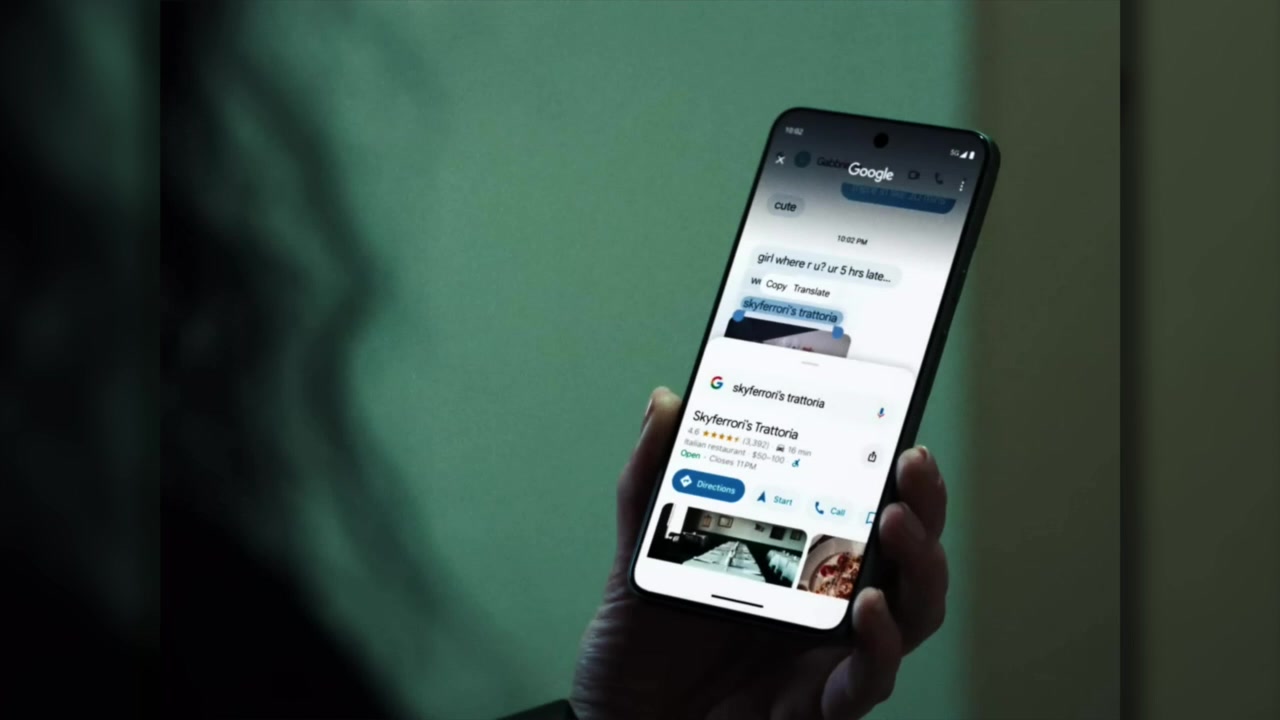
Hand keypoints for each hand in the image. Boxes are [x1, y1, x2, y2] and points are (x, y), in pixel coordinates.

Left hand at [570, 387, 949, 719]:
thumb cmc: (635, 650)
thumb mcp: (637, 556)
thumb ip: (649, 484)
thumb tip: (666, 402)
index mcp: (792, 563)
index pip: (860, 510)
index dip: (891, 472)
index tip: (896, 423)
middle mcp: (821, 607)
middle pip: (903, 554)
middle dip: (923, 504)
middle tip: (912, 463)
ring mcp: (824, 657)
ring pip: (911, 612)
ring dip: (919, 565)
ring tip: (896, 521)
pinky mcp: (814, 707)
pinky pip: (865, 680)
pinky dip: (879, 646)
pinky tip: (870, 610)